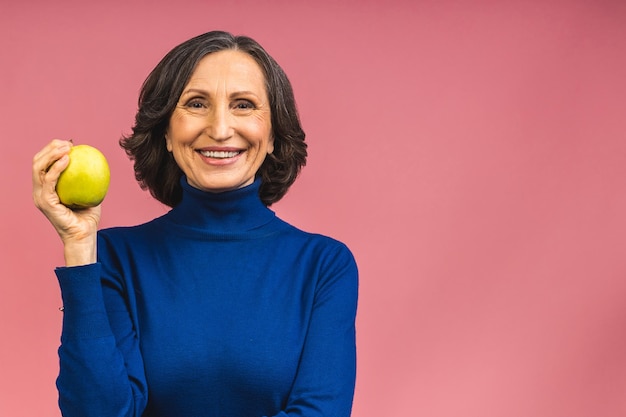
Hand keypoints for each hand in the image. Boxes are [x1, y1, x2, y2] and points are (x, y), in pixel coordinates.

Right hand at [32, 139, 100, 265]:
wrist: (84, 235)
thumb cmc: (88, 217)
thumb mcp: (90, 193)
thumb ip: (88, 179)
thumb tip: (96, 160)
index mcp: (46, 188)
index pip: (44, 163)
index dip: (53, 149)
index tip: (70, 143)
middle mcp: (39, 191)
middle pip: (37, 162)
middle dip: (50, 147)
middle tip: (68, 143)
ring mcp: (39, 196)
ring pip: (39, 167)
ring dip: (51, 153)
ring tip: (67, 147)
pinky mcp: (44, 202)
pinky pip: (49, 180)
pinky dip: (57, 167)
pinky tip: (68, 159)